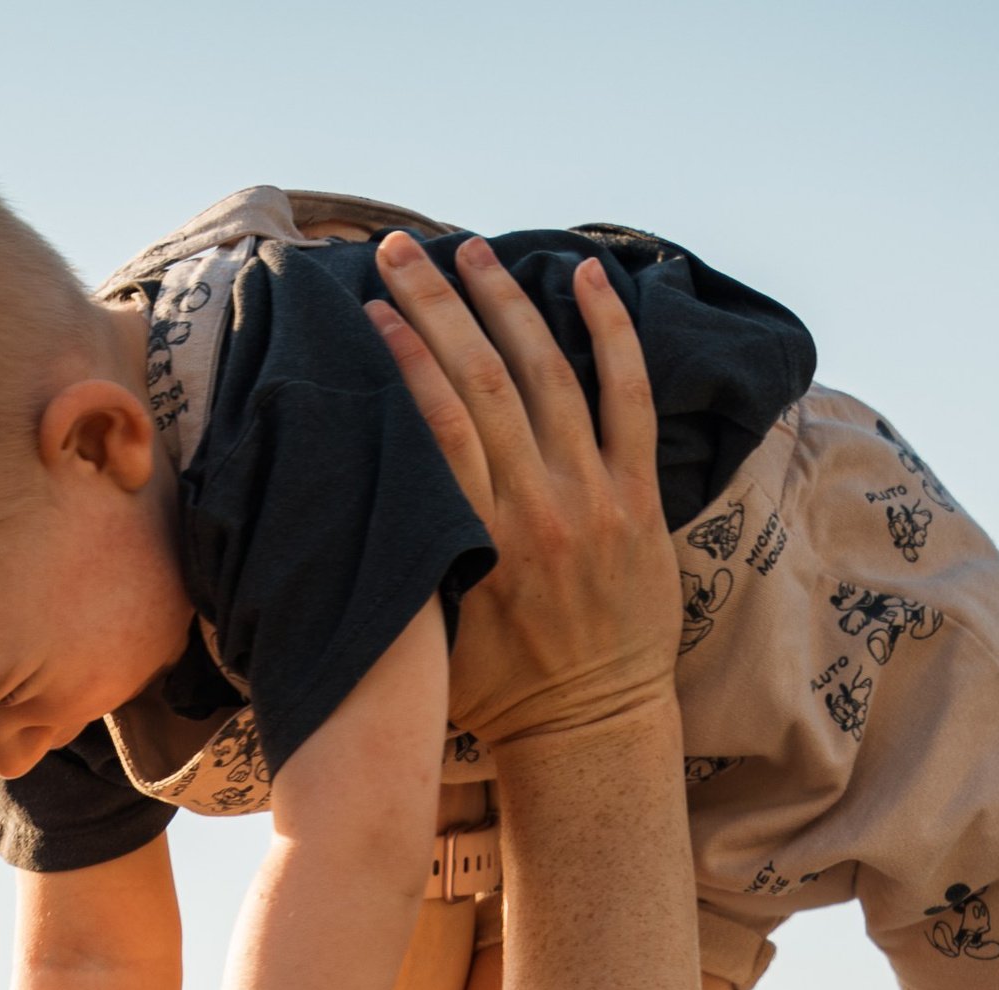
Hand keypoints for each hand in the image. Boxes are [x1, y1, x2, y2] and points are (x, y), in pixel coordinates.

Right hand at [364, 238, 678, 751]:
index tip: (369, 310)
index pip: (435, 425)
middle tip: (398, 250)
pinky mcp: (639, 500)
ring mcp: (594, 499)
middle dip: (435, 304)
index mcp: (479, 544)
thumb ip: (411, 567)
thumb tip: (359, 494)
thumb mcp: (435, 637)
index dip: (402, 356)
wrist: (589, 731)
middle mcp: (538, 510)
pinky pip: (630, 397)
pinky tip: (586, 275)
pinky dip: (611, 331)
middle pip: (480, 382)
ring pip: (547, 373)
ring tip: (468, 249)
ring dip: (504, 301)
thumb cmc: (497, 692)